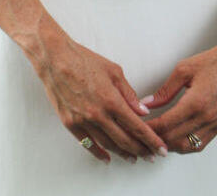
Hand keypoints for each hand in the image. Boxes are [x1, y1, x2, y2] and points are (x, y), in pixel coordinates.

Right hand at [30, 27, 167, 163]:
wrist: (55, 58)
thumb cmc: (84, 59)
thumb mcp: (113, 70)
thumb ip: (129, 93)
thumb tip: (142, 111)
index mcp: (112, 100)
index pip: (137, 126)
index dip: (151, 140)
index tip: (160, 148)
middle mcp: (98, 114)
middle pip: (125, 140)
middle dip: (141, 150)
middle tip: (151, 155)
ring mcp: (83, 121)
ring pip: (108, 145)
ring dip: (123, 154)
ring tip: (133, 158)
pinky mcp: (70, 123)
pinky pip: (87, 144)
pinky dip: (99, 153)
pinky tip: (107, 157)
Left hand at [143, 28, 216, 153]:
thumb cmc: (213, 62)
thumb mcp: (183, 70)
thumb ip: (164, 90)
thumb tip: (147, 103)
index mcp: (196, 102)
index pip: (166, 123)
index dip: (149, 128)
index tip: (138, 126)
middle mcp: (207, 117)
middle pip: (174, 138)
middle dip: (156, 139)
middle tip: (143, 135)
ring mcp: (215, 123)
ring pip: (187, 146)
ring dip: (170, 145)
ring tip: (156, 139)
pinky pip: (200, 144)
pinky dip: (185, 145)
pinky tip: (176, 139)